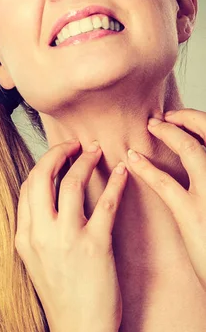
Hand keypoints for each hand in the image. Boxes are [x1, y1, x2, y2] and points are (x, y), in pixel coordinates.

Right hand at [15, 139, 128, 331]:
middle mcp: (40, 234)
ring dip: (85, 160)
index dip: (42, 166)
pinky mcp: (94, 246)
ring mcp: (66, 239)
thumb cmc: (62, 300)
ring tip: (97, 150)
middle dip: (57, 153)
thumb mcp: (37, 264)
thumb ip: (37, 234)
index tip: (57, 158)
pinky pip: (104, 203)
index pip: (27, 188)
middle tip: (74, 144)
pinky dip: (114, 182)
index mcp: (24, 238)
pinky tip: (122, 172)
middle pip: (41, 177)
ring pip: (70, 183)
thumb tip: (47, 206)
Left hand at [127, 108, 205, 289]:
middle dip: (188, 119)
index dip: (200, 122)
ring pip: (191, 151)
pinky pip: (166, 183)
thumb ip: (205, 183)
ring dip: (169, 133)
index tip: (181, 118)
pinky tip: (132, 159)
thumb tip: (196, 171)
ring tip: (151, 126)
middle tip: (164, 117)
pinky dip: (146, 168)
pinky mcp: (193, 214)